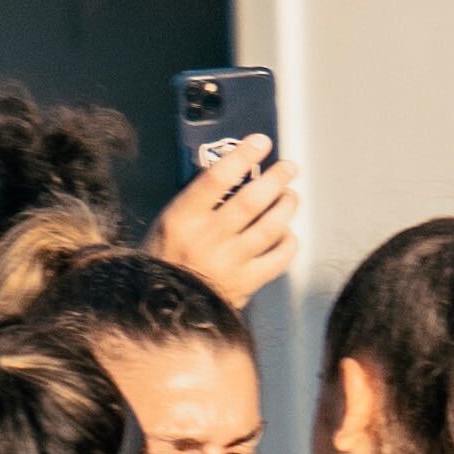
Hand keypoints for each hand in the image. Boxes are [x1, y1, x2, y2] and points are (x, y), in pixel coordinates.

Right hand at [151, 136, 298, 308]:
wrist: (162, 311)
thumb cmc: (165, 260)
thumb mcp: (169, 222)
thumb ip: (198, 200)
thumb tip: (234, 173)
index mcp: (183, 218)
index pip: (216, 179)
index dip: (242, 156)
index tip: (260, 142)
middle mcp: (208, 238)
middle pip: (251, 201)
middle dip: (276, 179)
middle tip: (288, 168)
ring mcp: (229, 263)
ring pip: (269, 228)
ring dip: (286, 207)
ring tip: (291, 196)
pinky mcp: (245, 284)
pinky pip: (277, 259)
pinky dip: (288, 243)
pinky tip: (287, 234)